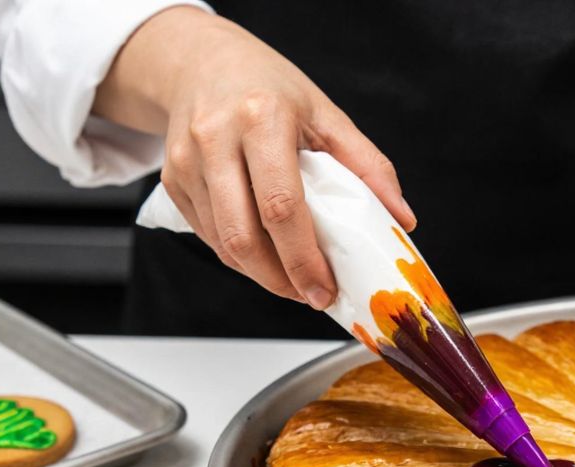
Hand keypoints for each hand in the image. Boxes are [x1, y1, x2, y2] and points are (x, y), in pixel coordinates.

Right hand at [93, 7, 415, 308]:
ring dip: (261, 274)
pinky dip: (239, 256)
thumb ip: (366, 164)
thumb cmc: (267, 87)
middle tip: (311, 295)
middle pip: (244, 235)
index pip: (281, 205)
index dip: (303, 258)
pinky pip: (208, 235)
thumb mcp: (324, 112)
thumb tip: (402, 217)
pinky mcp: (172, 180)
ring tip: (294, 280)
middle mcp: (217, 139)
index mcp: (262, 118)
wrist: (201, 62)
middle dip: (280, 280)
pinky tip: (265, 256)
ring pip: (222, 243)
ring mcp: (187, 162)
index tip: (325, 287)